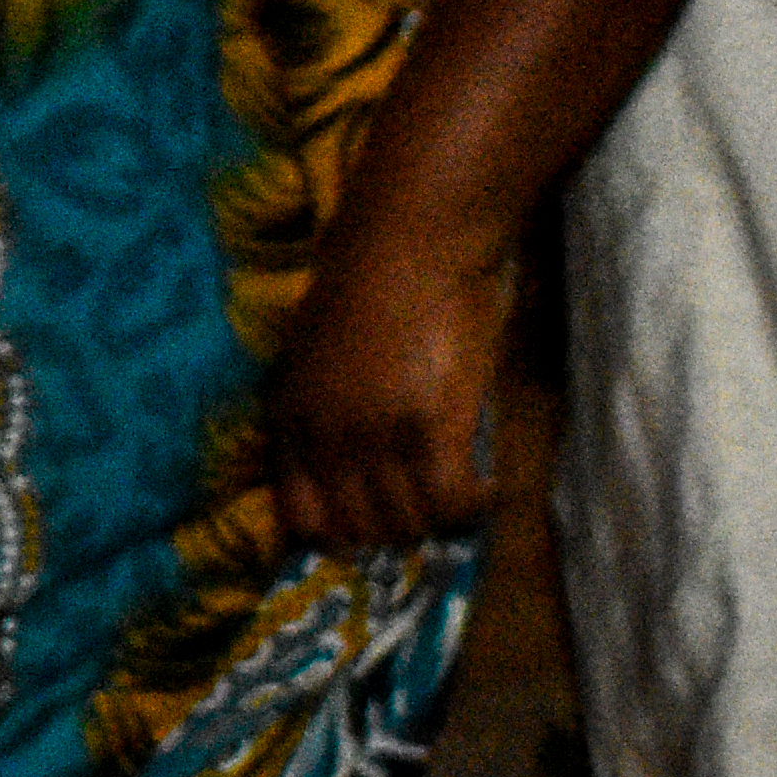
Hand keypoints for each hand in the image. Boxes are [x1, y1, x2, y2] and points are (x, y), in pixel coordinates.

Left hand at [264, 201, 519, 549]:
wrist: (411, 242)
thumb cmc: (370, 284)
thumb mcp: (316, 355)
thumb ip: (324, 410)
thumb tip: (351, 469)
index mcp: (290, 418)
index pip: (301, 518)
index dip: (339, 535)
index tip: (373, 526)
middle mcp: (325, 436)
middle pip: (360, 531)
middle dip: (395, 530)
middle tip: (427, 509)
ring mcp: (376, 437)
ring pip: (408, 523)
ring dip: (437, 518)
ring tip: (459, 492)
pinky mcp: (432, 429)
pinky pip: (453, 502)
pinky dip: (474, 504)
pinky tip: (486, 485)